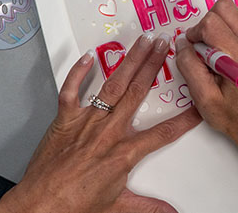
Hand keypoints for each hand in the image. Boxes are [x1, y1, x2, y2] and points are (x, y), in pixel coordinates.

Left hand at [0, 34, 201, 212]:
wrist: (40, 206)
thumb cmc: (75, 206)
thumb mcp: (118, 208)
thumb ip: (149, 208)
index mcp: (123, 153)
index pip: (162, 133)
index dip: (184, 120)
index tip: (197, 105)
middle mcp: (107, 131)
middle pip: (137, 92)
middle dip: (154, 66)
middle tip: (165, 45)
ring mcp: (85, 121)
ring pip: (112, 85)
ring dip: (129, 61)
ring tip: (141, 42)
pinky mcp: (64, 120)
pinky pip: (71, 91)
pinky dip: (78, 72)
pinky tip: (88, 57)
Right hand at [175, 0, 237, 147]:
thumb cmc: (233, 115)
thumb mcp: (202, 97)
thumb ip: (189, 66)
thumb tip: (182, 43)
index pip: (210, 24)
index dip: (195, 34)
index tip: (193, 51)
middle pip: (222, 8)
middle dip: (206, 26)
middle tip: (204, 50)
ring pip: (230, 12)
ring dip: (217, 28)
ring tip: (215, 54)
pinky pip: (237, 23)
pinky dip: (226, 33)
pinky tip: (225, 56)